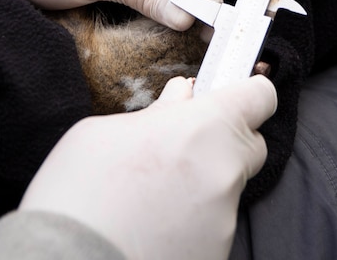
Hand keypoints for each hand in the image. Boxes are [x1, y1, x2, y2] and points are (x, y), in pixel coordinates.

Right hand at [19, 75, 277, 259]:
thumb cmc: (77, 193)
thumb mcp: (104, 132)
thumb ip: (157, 113)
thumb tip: (182, 99)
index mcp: (202, 128)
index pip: (259, 97)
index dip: (244, 92)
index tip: (225, 95)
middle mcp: (225, 172)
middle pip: (249, 145)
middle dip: (220, 140)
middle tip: (177, 147)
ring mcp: (225, 220)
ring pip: (226, 187)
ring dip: (200, 184)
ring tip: (150, 197)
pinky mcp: (217, 253)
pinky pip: (213, 225)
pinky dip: (191, 221)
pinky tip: (152, 224)